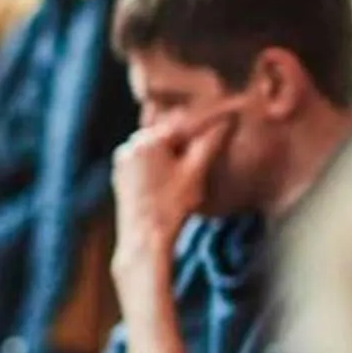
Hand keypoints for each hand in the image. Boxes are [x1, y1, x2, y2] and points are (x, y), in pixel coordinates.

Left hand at [112, 106, 235, 272]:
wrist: (144, 238)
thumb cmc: (172, 205)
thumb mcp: (196, 171)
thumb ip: (211, 142)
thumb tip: (228, 120)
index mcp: (147, 140)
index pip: (184, 124)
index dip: (209, 120)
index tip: (231, 115)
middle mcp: (130, 146)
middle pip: (168, 133)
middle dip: (191, 133)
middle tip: (217, 129)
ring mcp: (122, 160)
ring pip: (157, 146)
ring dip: (177, 146)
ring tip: (198, 152)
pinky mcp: (120, 175)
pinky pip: (146, 159)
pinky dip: (162, 159)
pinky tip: (176, 168)